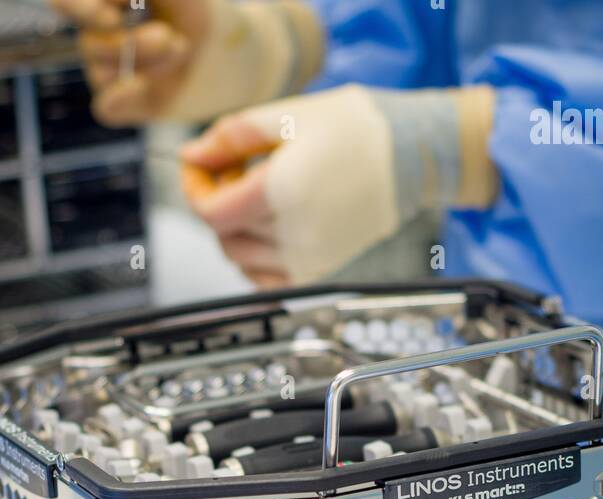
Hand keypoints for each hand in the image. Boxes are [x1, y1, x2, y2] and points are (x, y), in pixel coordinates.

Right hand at [49, 0, 322, 125]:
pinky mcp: (124, 104)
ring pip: (101, 73)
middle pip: (88, 41)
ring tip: (182, 48)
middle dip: (129, 42)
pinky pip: (106, 107)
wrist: (233, 52)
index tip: (114, 14)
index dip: (79, 7)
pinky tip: (152, 87)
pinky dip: (127, 98)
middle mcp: (99, 34)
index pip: (64, 2)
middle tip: (167, 37)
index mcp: (104, 1)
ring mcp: (108, 71)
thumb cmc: (203, 10)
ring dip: (148, 62)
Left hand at [181, 83, 497, 285]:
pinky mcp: (318, 273)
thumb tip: (192, 156)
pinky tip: (269, 226)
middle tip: (234, 170)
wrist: (411, 157)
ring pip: (240, 259)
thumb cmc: (357, 130)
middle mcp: (293, 235)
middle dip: (216, 202)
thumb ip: (231, 137)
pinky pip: (264, 279)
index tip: (200, 166)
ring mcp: (306, 259)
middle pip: (223, 235)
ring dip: (235, 230)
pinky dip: (255, 257)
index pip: (211, 212)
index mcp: (282, 192)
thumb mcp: (288, 115)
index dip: (195, 188)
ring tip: (259, 194)